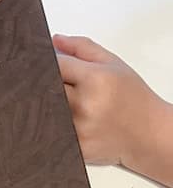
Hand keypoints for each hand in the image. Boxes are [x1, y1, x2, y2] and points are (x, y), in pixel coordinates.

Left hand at [55, 35, 172, 174]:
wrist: (147, 133)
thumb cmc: (133, 97)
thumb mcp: (113, 64)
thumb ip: (81, 48)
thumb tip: (54, 41)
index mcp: (94, 79)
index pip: (53, 66)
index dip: (43, 63)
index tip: (40, 64)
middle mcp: (83, 104)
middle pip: (43, 89)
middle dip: (41, 84)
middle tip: (42, 84)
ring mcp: (77, 128)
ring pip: (44, 112)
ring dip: (44, 106)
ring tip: (57, 103)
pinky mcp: (73, 146)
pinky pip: (51, 131)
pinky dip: (50, 125)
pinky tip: (61, 121)